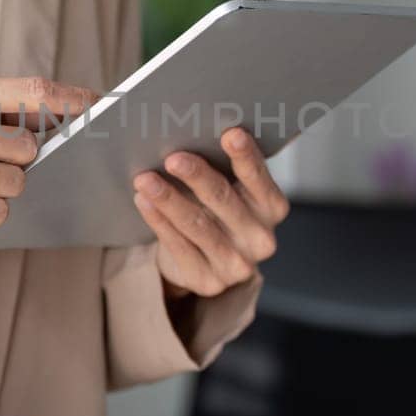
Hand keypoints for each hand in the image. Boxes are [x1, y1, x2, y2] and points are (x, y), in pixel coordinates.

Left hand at [132, 127, 290, 297]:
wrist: (209, 262)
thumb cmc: (219, 212)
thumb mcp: (231, 190)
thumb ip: (223, 168)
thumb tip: (191, 134)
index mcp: (272, 208)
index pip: (260, 179)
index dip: (246, 157)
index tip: (230, 135)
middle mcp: (260, 238)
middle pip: (224, 200)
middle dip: (197, 176)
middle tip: (173, 158)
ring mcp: (237, 264)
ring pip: (197, 225)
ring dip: (168, 199)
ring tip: (145, 180)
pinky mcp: (209, 281)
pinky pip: (179, 246)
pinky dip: (158, 221)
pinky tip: (143, 201)